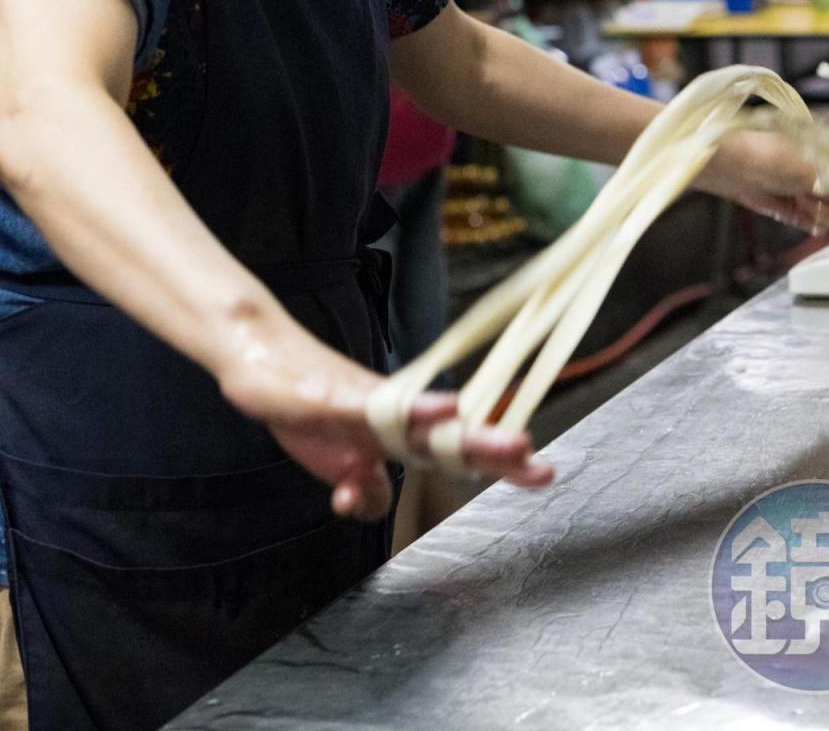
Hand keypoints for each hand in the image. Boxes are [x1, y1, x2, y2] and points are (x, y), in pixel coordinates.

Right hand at [218, 313, 552, 520]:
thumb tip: (367, 502)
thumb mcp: (334, 466)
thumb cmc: (303, 406)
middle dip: (494, 451)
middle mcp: (393, 415)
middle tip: (539, 463)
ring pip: (425, 422)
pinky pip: (379, 406)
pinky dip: (412, 408)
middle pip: (451, 437)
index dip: (497, 463)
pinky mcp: (337, 396)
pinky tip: (443, 408)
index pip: (455, 451)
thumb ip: (361, 490)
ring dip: (468, 434)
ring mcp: (367, 402)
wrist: (258, 356)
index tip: (542, 472)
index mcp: (398, 433)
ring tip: (511, 442)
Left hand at [697, 127, 828, 233]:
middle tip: (816, 188)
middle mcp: (826, 170)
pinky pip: (816, 223)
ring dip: (819, 209)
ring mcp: (810, 188)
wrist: (730, 166)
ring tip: (798, 195)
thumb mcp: (818, 162)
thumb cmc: (767, 152)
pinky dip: (807, 219)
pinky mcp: (795, 206)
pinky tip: (793, 207)